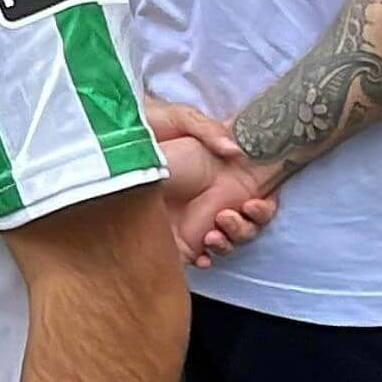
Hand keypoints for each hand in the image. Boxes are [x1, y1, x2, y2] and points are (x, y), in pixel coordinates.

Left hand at [143, 102, 274, 265]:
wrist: (118, 143)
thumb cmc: (154, 127)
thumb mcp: (183, 120)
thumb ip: (209, 131)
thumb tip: (234, 151)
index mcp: (223, 178)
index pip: (256, 201)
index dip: (262, 209)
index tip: (253, 205)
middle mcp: (212, 203)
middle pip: (246, 227)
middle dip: (245, 228)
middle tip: (226, 218)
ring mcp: (194, 223)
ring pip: (226, 244)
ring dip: (227, 243)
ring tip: (211, 235)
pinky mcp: (175, 240)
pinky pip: (198, 258)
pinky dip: (206, 261)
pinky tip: (202, 257)